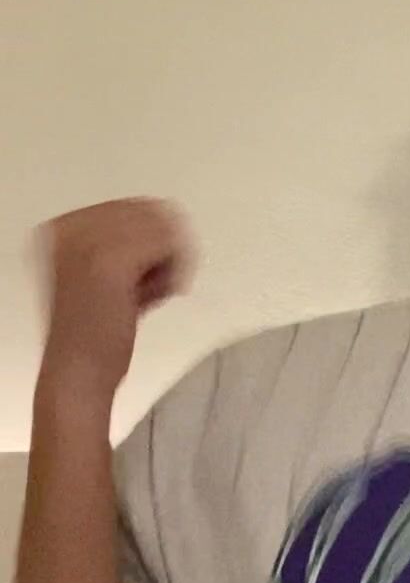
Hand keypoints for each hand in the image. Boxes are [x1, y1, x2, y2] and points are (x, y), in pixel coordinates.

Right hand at [29, 196, 197, 397]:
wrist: (76, 374)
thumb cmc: (90, 334)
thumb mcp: (102, 275)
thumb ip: (127, 244)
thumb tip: (172, 219)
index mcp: (61, 228)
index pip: (130, 208)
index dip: (148, 241)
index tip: (137, 276)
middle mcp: (70, 229)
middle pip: (149, 214)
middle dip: (160, 249)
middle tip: (148, 288)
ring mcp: (89, 243)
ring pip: (163, 228)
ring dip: (169, 261)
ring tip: (149, 294)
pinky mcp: (112, 262)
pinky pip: (169, 246)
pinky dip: (175, 273)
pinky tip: (157, 297)